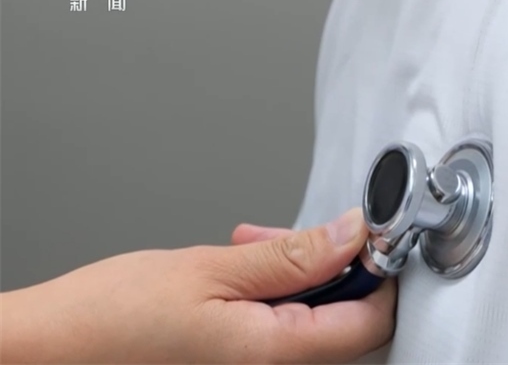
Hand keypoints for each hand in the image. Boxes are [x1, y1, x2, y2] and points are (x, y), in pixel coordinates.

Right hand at [0, 208, 395, 363]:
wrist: (50, 351)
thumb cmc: (108, 321)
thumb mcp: (211, 270)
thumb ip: (294, 256)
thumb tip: (352, 235)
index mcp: (276, 354)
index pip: (371, 322)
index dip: (380, 272)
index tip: (369, 235)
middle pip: (348, 322)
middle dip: (335, 267)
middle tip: (304, 232)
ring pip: (313, 319)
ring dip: (299, 274)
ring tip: (255, 244)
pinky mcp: (240, 364)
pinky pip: (282, 329)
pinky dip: (275, 294)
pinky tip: (245, 269)